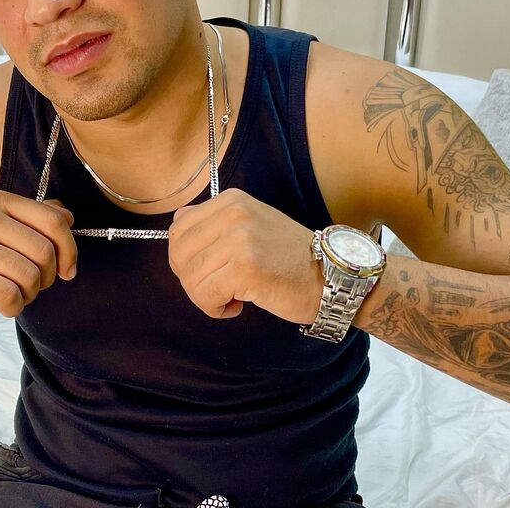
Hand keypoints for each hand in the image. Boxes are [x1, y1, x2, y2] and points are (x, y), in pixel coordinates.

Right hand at [0, 191, 77, 325]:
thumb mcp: (5, 232)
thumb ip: (38, 221)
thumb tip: (69, 218)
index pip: (53, 221)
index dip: (69, 250)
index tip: (67, 270)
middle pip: (44, 251)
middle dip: (47, 278)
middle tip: (33, 286)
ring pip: (28, 276)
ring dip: (29, 295)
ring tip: (16, 294)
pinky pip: (8, 295)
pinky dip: (14, 307)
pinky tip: (5, 305)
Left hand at [168, 188, 322, 323]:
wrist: (332, 277)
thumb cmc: (289, 259)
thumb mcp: (251, 225)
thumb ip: (214, 222)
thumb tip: (178, 220)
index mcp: (231, 201)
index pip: (178, 229)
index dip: (185, 259)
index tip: (209, 270)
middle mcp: (234, 214)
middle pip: (179, 254)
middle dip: (192, 280)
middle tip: (219, 288)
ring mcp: (239, 240)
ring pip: (190, 278)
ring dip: (206, 297)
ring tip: (232, 296)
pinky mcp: (245, 268)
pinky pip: (205, 295)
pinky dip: (216, 309)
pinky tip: (238, 305)